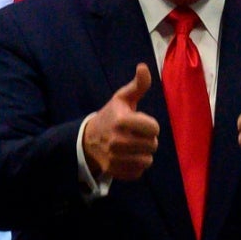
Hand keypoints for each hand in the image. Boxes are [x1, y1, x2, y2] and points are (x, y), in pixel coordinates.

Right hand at [83, 64, 159, 180]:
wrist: (87, 140)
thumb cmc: (110, 116)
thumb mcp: (122, 99)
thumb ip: (137, 85)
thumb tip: (144, 66)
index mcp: (121, 121)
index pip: (154, 128)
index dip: (150, 126)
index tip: (140, 123)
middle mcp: (117, 140)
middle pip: (152, 145)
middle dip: (148, 140)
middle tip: (136, 136)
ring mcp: (115, 158)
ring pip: (147, 160)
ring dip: (144, 154)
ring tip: (134, 147)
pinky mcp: (114, 171)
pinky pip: (138, 172)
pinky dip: (136, 166)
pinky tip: (128, 158)